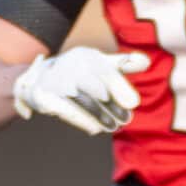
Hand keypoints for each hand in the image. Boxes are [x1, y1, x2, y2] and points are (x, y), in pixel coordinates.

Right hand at [11, 48, 147, 135]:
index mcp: (86, 56)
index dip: (120, 88)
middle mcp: (69, 65)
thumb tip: (144, 62)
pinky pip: (64, 110)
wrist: (40, 78)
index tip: (133, 104)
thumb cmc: (83, 73)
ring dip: (99, 116)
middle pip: (94, 87)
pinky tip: (94, 129)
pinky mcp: (42, 96)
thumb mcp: (103, 65)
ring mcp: (54, 80)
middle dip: (111, 106)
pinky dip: (81, 120)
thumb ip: (125, 64)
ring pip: (81, 100)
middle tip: (124, 120)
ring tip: (112, 127)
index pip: (106, 72)